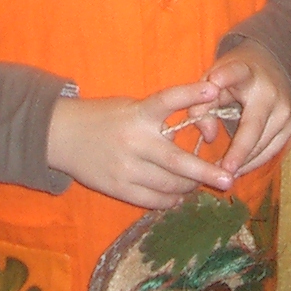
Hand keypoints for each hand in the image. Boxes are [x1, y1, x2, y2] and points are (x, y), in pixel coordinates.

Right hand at [46, 80, 234, 208]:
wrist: (61, 135)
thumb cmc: (102, 117)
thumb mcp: (130, 107)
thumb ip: (157, 119)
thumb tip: (191, 131)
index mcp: (138, 114)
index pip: (168, 101)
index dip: (191, 94)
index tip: (215, 89)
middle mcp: (135, 142)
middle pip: (177, 161)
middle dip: (206, 172)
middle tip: (228, 179)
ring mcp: (127, 168)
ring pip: (169, 186)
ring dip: (188, 187)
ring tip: (198, 184)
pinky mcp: (119, 188)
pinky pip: (153, 201)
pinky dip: (170, 200)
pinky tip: (177, 196)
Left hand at [197, 43, 290, 177]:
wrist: (272, 70)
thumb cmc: (234, 77)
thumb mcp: (214, 79)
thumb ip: (202, 104)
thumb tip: (209, 137)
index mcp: (245, 72)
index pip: (235, 72)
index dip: (226, 76)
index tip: (215, 81)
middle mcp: (269, 91)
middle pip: (253, 125)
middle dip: (239, 150)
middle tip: (222, 170)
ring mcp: (284, 109)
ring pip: (263, 143)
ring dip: (243, 162)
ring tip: (222, 175)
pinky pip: (272, 150)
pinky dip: (254, 162)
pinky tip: (238, 171)